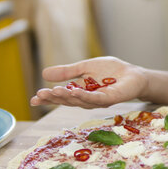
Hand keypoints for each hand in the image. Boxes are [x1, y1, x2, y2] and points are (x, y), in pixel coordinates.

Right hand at [30, 56, 147, 108]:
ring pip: (80, 101)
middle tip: (39, 95)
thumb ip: (67, 72)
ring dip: (66, 97)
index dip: (48, 98)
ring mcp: (99, 101)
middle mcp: (87, 100)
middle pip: (68, 101)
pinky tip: (75, 92)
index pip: (62, 97)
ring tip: (53, 92)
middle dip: (53, 99)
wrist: (133, 74)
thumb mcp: (85, 68)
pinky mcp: (110, 98)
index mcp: (80, 92)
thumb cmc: (111, 72)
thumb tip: (44, 73)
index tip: (34, 98)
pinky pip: (96, 99)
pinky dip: (85, 96)